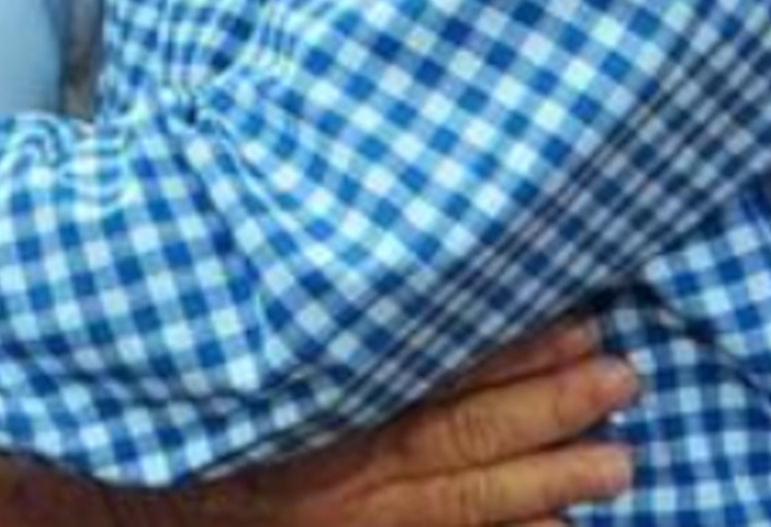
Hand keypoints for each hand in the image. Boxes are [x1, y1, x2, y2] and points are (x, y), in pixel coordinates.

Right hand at [179, 320, 635, 526]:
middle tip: (626, 377)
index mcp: (333, 389)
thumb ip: (328, 318)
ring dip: (547, 478)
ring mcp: (362, 514)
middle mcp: (351, 455)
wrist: (144, 503)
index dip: (509, 344)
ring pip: (467, 498)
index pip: (434, 363)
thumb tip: (406, 269)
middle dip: (547, 404)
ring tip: (624, 464)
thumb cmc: (202, 413)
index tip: (578, 318)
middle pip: (463, 428)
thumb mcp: (254, 346)